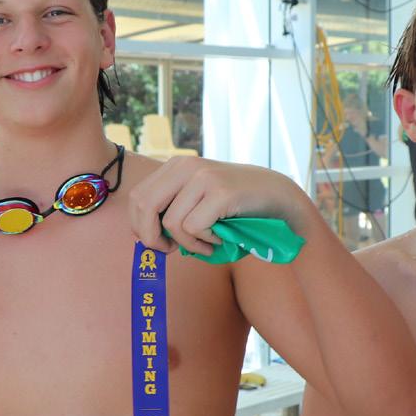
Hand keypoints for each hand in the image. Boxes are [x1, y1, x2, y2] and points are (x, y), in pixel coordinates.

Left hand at [130, 157, 297, 254]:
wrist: (278, 197)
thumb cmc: (234, 205)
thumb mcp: (197, 198)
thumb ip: (171, 209)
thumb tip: (140, 237)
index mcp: (176, 165)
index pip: (138, 197)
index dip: (139, 225)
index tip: (156, 241)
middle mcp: (186, 166)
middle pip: (145, 206)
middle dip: (151, 236)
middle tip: (169, 249)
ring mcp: (204, 177)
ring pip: (172, 222)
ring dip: (187, 243)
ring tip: (206, 243)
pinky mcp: (220, 193)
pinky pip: (194, 228)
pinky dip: (203, 242)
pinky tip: (219, 239)